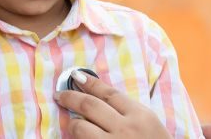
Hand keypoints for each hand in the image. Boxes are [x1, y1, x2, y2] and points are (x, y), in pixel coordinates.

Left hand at [55, 72, 170, 138]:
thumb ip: (128, 112)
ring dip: (73, 124)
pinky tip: (76, 138)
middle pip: (90, 105)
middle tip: (60, 95)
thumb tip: (99, 99)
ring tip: (72, 125)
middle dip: (70, 97)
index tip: (76, 77)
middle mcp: (125, 128)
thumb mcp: (150, 125)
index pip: (109, 93)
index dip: (90, 83)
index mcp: (140, 115)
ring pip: (80, 127)